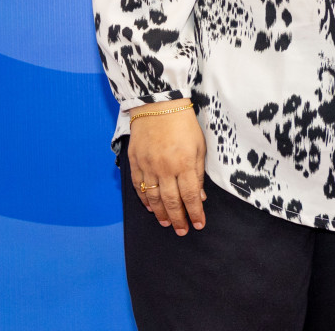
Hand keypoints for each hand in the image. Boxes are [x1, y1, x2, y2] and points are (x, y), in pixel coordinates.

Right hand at [127, 103, 207, 235]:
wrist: (159, 104)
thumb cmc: (184, 124)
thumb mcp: (199, 146)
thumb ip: (198, 173)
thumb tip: (199, 197)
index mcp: (184, 164)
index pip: (190, 197)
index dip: (195, 214)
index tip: (199, 225)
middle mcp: (165, 168)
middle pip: (171, 201)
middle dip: (178, 219)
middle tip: (182, 231)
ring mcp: (148, 165)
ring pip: (153, 197)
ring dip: (160, 213)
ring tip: (166, 223)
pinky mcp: (135, 161)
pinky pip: (138, 186)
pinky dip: (144, 199)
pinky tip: (150, 207)